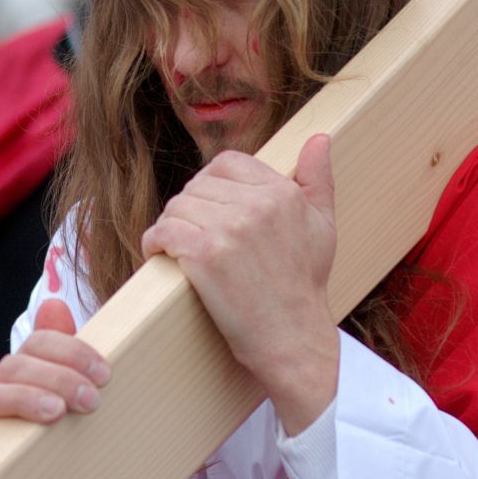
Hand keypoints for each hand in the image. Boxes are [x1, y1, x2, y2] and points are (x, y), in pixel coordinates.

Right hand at [0, 299, 110, 464]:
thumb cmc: (56, 436)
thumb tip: (54, 304)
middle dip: (56, 377)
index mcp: (23, 373)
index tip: (104, 374)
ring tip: (55, 412)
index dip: (70, 351)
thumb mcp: (70, 397)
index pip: (38, 344)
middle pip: (14, 367)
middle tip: (91, 400)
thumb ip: (67, 354)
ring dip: (19, 398)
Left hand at [141, 134, 339, 433]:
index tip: (208, 209)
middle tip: (189, 233)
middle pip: (198, 185)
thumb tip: (319, 138)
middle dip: (189, 207)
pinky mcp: (205, 255)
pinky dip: (154, 242)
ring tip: (175, 247)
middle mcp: (257, 204)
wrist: (292, 340)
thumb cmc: (305, 285)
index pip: (227, 163)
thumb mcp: (323, 225)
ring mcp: (230, 228)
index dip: (210, 184)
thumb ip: (318, 178)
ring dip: (170, 226)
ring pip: (177, 206)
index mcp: (282, 191)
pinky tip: (160, 254)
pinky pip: (163, 231)